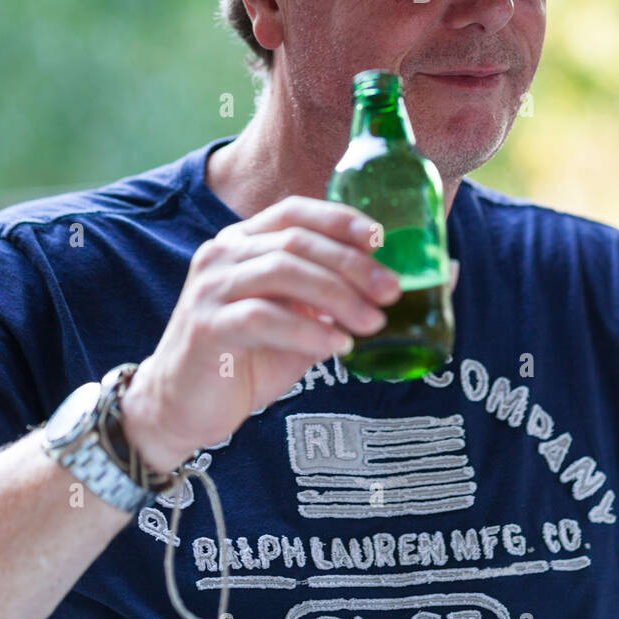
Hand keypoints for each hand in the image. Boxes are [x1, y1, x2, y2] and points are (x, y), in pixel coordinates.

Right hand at [120, 195, 458, 472]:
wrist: (180, 406)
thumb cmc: (249, 358)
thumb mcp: (305, 324)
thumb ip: (348, 302)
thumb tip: (437, 278)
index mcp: (246, 241)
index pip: (297, 212)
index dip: (341, 219)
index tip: (384, 238)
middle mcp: (224, 254)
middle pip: (297, 242)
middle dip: (351, 263)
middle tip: (393, 291)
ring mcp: (211, 289)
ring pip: (282, 272)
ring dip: (336, 296)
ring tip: (373, 323)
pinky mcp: (205, 328)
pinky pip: (262, 318)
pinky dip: (306, 329)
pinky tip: (337, 345)